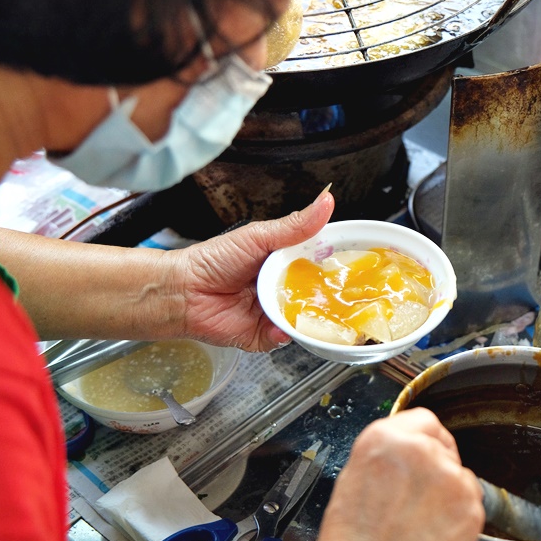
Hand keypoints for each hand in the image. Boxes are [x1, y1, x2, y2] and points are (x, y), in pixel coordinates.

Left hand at [168, 190, 333, 351]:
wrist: (183, 291)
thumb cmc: (215, 260)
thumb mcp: (260, 236)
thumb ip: (295, 226)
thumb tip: (326, 202)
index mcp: (285, 263)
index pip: (320, 264)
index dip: (337, 265)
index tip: (357, 263)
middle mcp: (283, 289)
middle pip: (316, 296)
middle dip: (329, 297)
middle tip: (344, 294)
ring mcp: (274, 314)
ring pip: (303, 319)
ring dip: (308, 317)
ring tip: (314, 311)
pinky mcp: (263, 336)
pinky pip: (282, 338)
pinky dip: (283, 333)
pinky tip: (280, 325)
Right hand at [314, 408, 484, 540]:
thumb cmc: (355, 540)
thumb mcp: (355, 478)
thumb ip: (388, 453)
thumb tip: (406, 449)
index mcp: (384, 439)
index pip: (424, 419)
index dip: (425, 440)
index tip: (425, 453)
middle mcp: (419, 451)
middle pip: (443, 448)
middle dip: (435, 470)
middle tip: (415, 499)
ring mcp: (449, 478)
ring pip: (459, 476)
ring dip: (448, 493)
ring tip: (421, 521)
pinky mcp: (469, 507)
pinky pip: (471, 503)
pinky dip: (459, 516)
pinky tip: (433, 532)